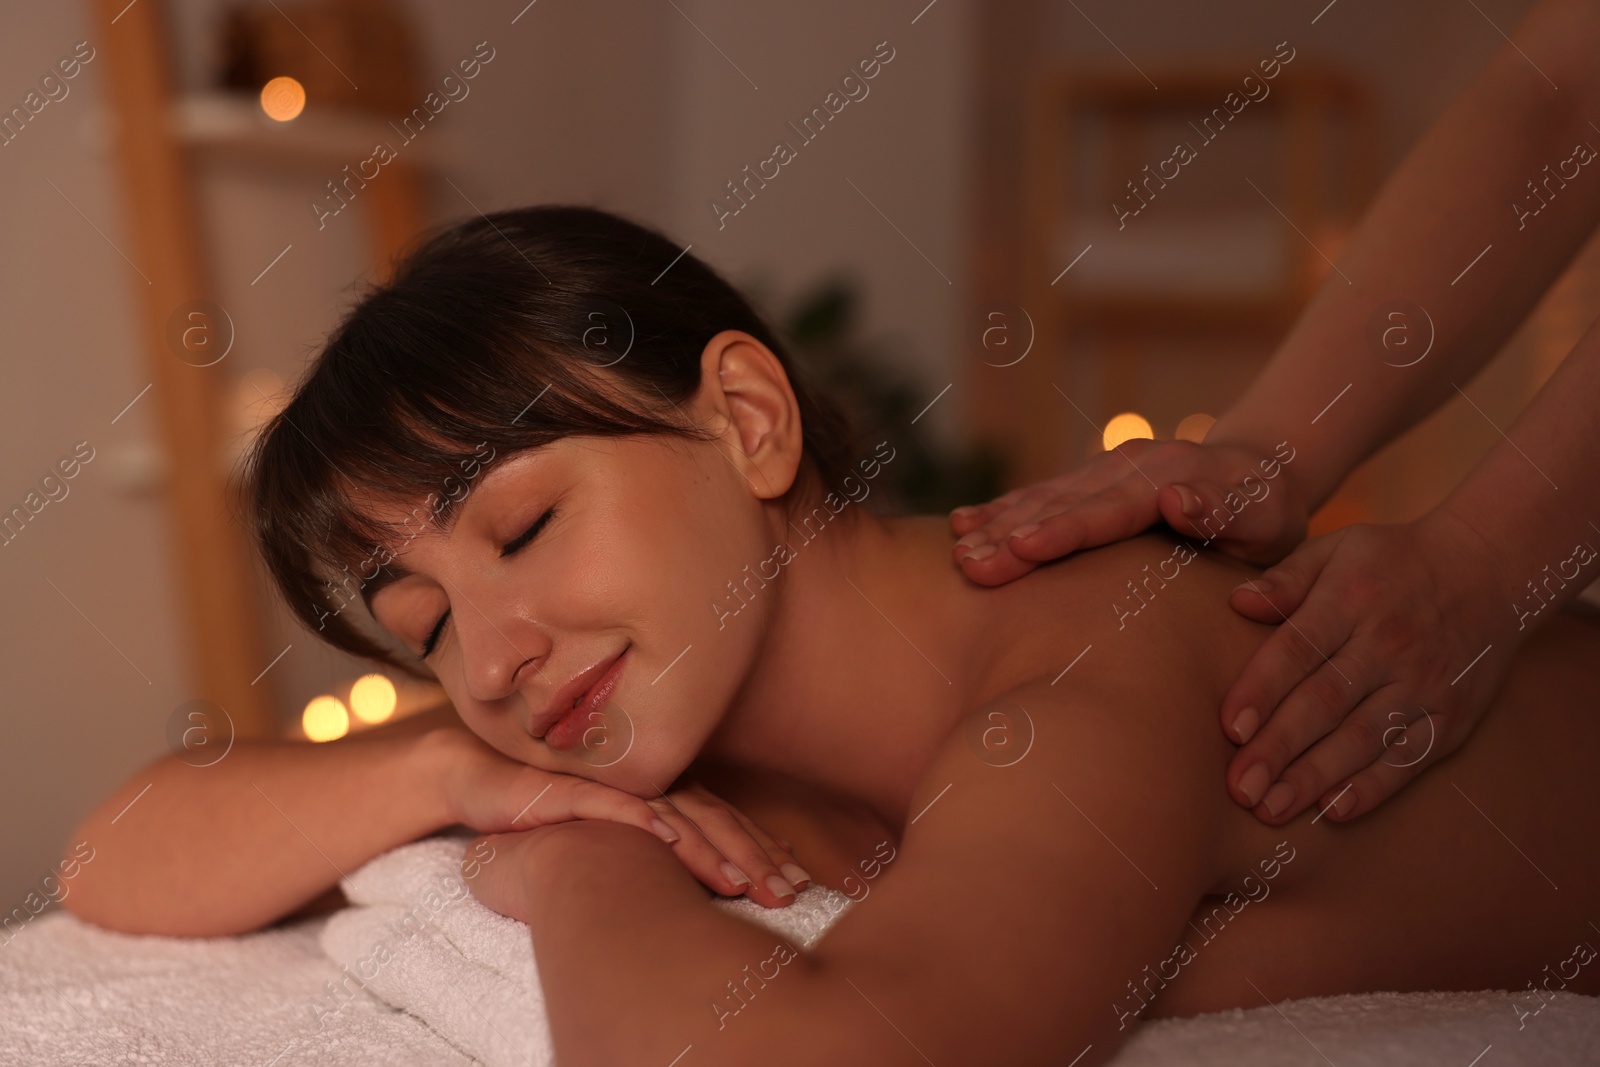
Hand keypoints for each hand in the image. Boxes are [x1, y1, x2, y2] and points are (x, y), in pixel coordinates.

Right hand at [435, 729, 808, 907]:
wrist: (484, 781)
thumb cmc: (556, 813)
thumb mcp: (618, 837)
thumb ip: (662, 850)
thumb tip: (712, 881)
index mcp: (664, 795)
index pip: (725, 822)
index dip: (763, 850)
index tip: (800, 882)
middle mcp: (647, 785)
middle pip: (713, 820)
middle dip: (755, 858)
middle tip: (789, 892)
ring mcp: (612, 784)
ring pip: (674, 815)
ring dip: (712, 848)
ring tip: (743, 879)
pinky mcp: (571, 789)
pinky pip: (612, 804)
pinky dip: (644, 820)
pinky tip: (668, 837)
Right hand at [948, 437, 1308, 585]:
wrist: (1262, 474)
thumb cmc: (1267, 516)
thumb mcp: (1265, 520)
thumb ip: (1223, 512)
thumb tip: (1178, 501)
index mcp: (1167, 479)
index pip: (1105, 512)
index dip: (1061, 532)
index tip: (1020, 548)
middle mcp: (1127, 467)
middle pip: (1061, 506)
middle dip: (1010, 535)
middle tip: (968, 564)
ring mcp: (1104, 471)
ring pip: (1042, 499)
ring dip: (996, 524)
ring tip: (956, 550)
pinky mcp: (1091, 482)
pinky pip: (1040, 497)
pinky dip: (1001, 511)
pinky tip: (962, 524)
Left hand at [1219, 509, 1518, 824]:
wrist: (1492, 568)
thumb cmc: (1394, 561)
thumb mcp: (1339, 548)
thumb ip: (1287, 578)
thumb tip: (1237, 603)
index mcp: (1352, 599)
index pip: (1298, 650)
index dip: (1262, 691)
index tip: (1229, 729)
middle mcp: (1390, 644)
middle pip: (1326, 702)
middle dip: (1279, 748)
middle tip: (1239, 787)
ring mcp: (1426, 683)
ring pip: (1363, 738)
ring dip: (1315, 778)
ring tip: (1271, 808)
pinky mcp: (1453, 715)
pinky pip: (1410, 757)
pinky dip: (1373, 786)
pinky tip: (1334, 810)